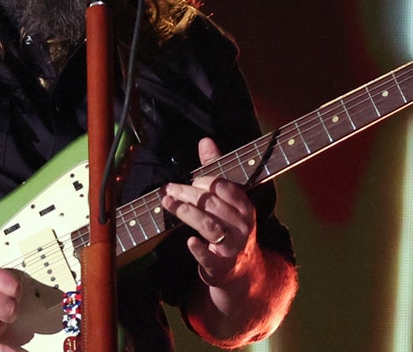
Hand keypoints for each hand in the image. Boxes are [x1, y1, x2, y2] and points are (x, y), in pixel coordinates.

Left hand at [161, 137, 260, 287]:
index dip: (204, 181)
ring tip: (167, 203)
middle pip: (212, 204)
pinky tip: (189, 241)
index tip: (188, 179)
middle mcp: (242, 226)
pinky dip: (199, 248)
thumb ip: (216, 171)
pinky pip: (210, 256)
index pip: (225, 188)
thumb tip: (205, 141)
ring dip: (186, 213)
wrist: (242, 271)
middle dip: (188, 194)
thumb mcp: (228, 201)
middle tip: (168, 189)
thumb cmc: (231, 228)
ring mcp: (233, 247)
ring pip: (209, 226)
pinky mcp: (221, 266)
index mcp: (245, 207)